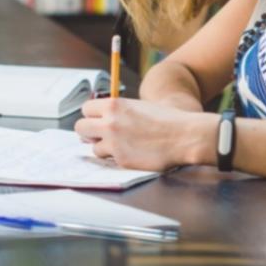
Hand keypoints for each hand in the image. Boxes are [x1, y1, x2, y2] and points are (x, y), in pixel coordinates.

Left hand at [75, 97, 215, 171]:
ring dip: (104, 148)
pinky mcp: (121, 159)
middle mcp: (109, 122)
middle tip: (99, 136)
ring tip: (122, 146)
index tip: (98, 121)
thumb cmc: (167, 120)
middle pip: (80, 127)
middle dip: (89, 132)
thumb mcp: (140, 107)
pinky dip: (118, 158)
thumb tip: (102, 120)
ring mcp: (114, 142)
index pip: (86, 109)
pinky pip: (110, 160)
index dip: (92, 116)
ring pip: (93, 147)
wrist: (185, 136)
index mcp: (114, 105)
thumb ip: (120, 112)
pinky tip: (132, 154)